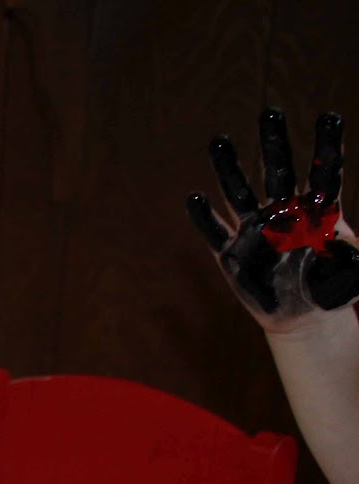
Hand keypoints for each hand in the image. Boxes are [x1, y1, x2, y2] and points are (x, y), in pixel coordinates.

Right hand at [187, 109, 358, 327]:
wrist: (298, 314)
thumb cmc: (327, 288)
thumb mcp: (345, 278)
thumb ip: (347, 261)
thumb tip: (348, 249)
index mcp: (318, 212)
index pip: (324, 173)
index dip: (327, 147)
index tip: (330, 117)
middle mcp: (284, 212)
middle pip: (278, 171)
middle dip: (274, 142)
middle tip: (270, 112)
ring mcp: (254, 229)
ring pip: (239, 192)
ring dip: (229, 167)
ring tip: (219, 140)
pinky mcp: (231, 252)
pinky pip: (215, 231)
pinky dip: (204, 216)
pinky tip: (195, 198)